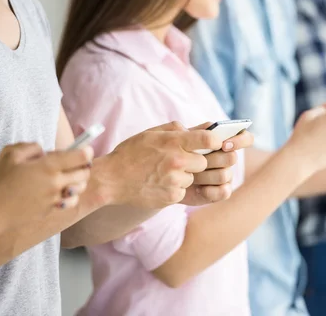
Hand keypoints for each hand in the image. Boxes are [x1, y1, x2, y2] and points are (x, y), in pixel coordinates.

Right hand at [0, 143, 92, 224]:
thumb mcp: (11, 153)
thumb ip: (32, 147)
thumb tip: (44, 151)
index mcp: (48, 166)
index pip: (80, 157)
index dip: (86, 151)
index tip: (86, 149)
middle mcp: (55, 182)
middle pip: (84, 173)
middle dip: (84, 167)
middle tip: (77, 164)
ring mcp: (54, 198)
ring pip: (80, 189)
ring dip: (78, 182)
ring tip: (69, 178)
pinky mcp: (51, 210)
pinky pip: (69, 202)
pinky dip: (70, 197)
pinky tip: (61, 192)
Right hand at [95, 121, 232, 208]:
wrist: (110, 179)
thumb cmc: (130, 153)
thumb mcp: (151, 133)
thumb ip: (176, 129)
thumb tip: (198, 128)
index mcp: (173, 142)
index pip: (208, 139)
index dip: (215, 141)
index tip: (214, 143)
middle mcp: (177, 160)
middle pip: (204, 162)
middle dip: (195, 162)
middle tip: (179, 161)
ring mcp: (175, 180)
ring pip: (193, 178)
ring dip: (184, 176)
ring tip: (163, 173)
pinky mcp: (172, 197)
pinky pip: (184, 191)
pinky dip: (175, 188)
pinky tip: (159, 183)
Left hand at [180, 123, 253, 205]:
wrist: (167, 176)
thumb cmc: (176, 154)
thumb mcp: (183, 139)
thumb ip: (197, 132)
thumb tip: (211, 128)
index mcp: (223, 141)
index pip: (245, 137)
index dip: (240, 140)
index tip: (224, 145)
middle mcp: (227, 158)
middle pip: (232, 157)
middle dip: (212, 159)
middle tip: (195, 160)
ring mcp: (226, 175)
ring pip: (224, 175)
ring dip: (205, 175)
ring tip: (190, 175)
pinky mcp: (221, 192)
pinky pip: (224, 191)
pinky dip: (210, 190)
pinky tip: (199, 189)